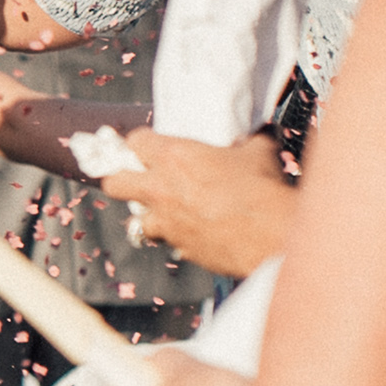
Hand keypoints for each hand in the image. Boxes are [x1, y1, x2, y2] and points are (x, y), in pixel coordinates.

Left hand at [103, 131, 297, 277]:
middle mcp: (161, 189)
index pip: (135, 142)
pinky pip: (168, 242)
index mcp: (174, 157)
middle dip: (119, 180)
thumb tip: (254, 137)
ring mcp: (166, 222)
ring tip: (167, 214)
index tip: (146, 146)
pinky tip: (194, 234)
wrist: (271, 234)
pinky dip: (176, 239)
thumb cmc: (261, 188)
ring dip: (149, 217)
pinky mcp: (179, 247)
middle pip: (114, 183)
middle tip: (134, 180)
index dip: (139, 143)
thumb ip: (246, 142)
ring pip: (135, 222)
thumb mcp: (256, 151)